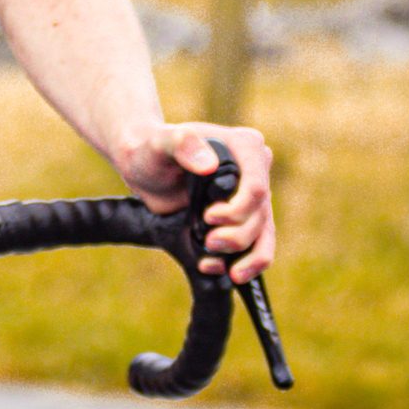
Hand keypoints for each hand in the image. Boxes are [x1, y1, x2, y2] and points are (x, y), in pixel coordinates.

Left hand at [112, 123, 274, 279]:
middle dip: (237, 236)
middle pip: (260, 215)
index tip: (208, 217)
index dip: (237, 210)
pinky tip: (210, 266)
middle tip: (209, 241)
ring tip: (210, 262)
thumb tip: (209, 166)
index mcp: (246, 146)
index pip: (257, 187)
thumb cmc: (152, 149)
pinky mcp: (243, 218)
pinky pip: (255, 248)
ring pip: (264, 236)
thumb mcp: (160, 142)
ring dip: (243, 257)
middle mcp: (257, 171)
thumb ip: (182, 144)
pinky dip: (240, 264)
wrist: (145, 167)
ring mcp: (251, 197)